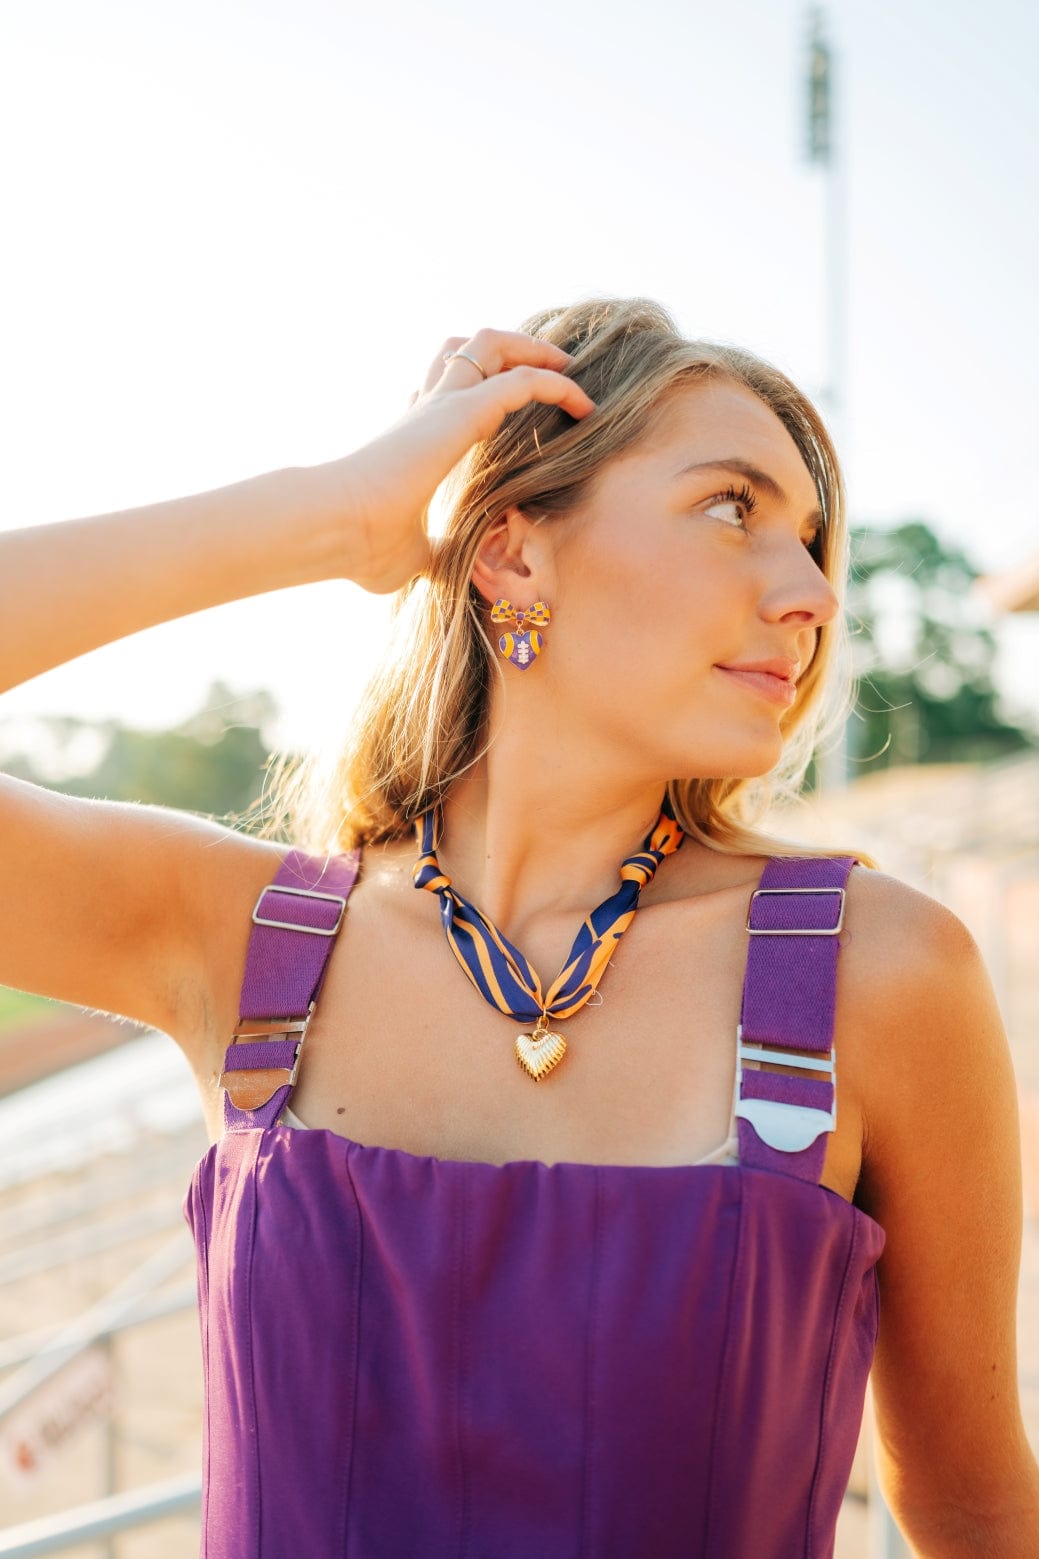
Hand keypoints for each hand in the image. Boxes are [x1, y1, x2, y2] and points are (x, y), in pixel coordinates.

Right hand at [335, 328, 595, 592]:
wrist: (338, 526)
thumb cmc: (362, 545)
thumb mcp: (411, 553)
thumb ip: (433, 551)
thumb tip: (449, 572)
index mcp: (412, 436)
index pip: (438, 390)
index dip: (472, 387)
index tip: (506, 405)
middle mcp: (426, 409)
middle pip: (463, 351)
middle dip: (509, 351)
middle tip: (550, 372)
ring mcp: (442, 404)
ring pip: (490, 343)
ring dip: (534, 351)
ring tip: (568, 370)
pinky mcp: (463, 410)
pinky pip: (522, 379)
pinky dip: (557, 384)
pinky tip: (583, 404)